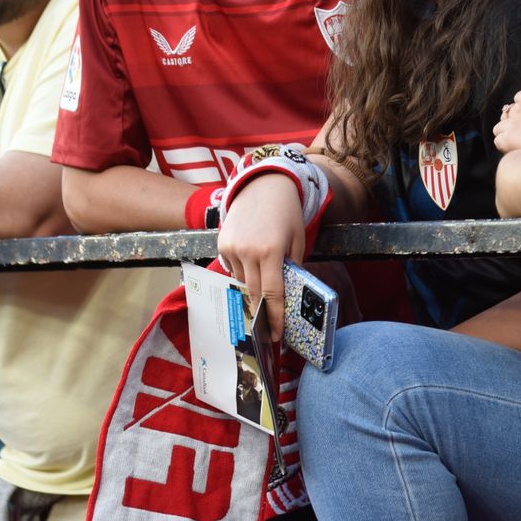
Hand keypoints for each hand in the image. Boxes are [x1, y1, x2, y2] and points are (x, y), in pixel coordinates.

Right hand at [216, 174, 304, 340]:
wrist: (263, 185)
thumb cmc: (287, 213)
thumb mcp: (298, 239)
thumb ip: (294, 267)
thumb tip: (289, 295)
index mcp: (272, 251)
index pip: (273, 294)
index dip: (275, 318)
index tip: (278, 336)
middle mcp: (248, 252)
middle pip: (254, 293)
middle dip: (262, 314)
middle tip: (268, 330)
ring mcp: (232, 248)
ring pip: (241, 282)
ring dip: (252, 290)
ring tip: (262, 294)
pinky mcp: (222, 244)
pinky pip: (232, 269)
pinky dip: (242, 273)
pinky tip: (251, 266)